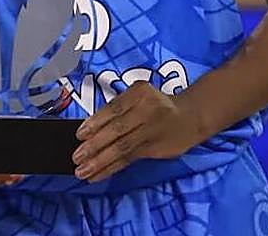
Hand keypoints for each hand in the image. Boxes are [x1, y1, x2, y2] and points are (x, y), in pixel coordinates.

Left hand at [72, 82, 205, 182]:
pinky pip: (130, 159)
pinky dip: (112, 168)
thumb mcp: (139, 96)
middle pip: (117, 130)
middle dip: (95, 145)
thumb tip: (89, 130)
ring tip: (83, 171)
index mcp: (139, 92)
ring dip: (101, 162)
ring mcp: (153, 131)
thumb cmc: (156, 104)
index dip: (96, 122)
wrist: (191, 115)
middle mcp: (147, 110)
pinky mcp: (156, 148)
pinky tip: (99, 174)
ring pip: (123, 148)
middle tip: (77, 157)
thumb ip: (119, 109)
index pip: (114, 109)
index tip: (79, 135)